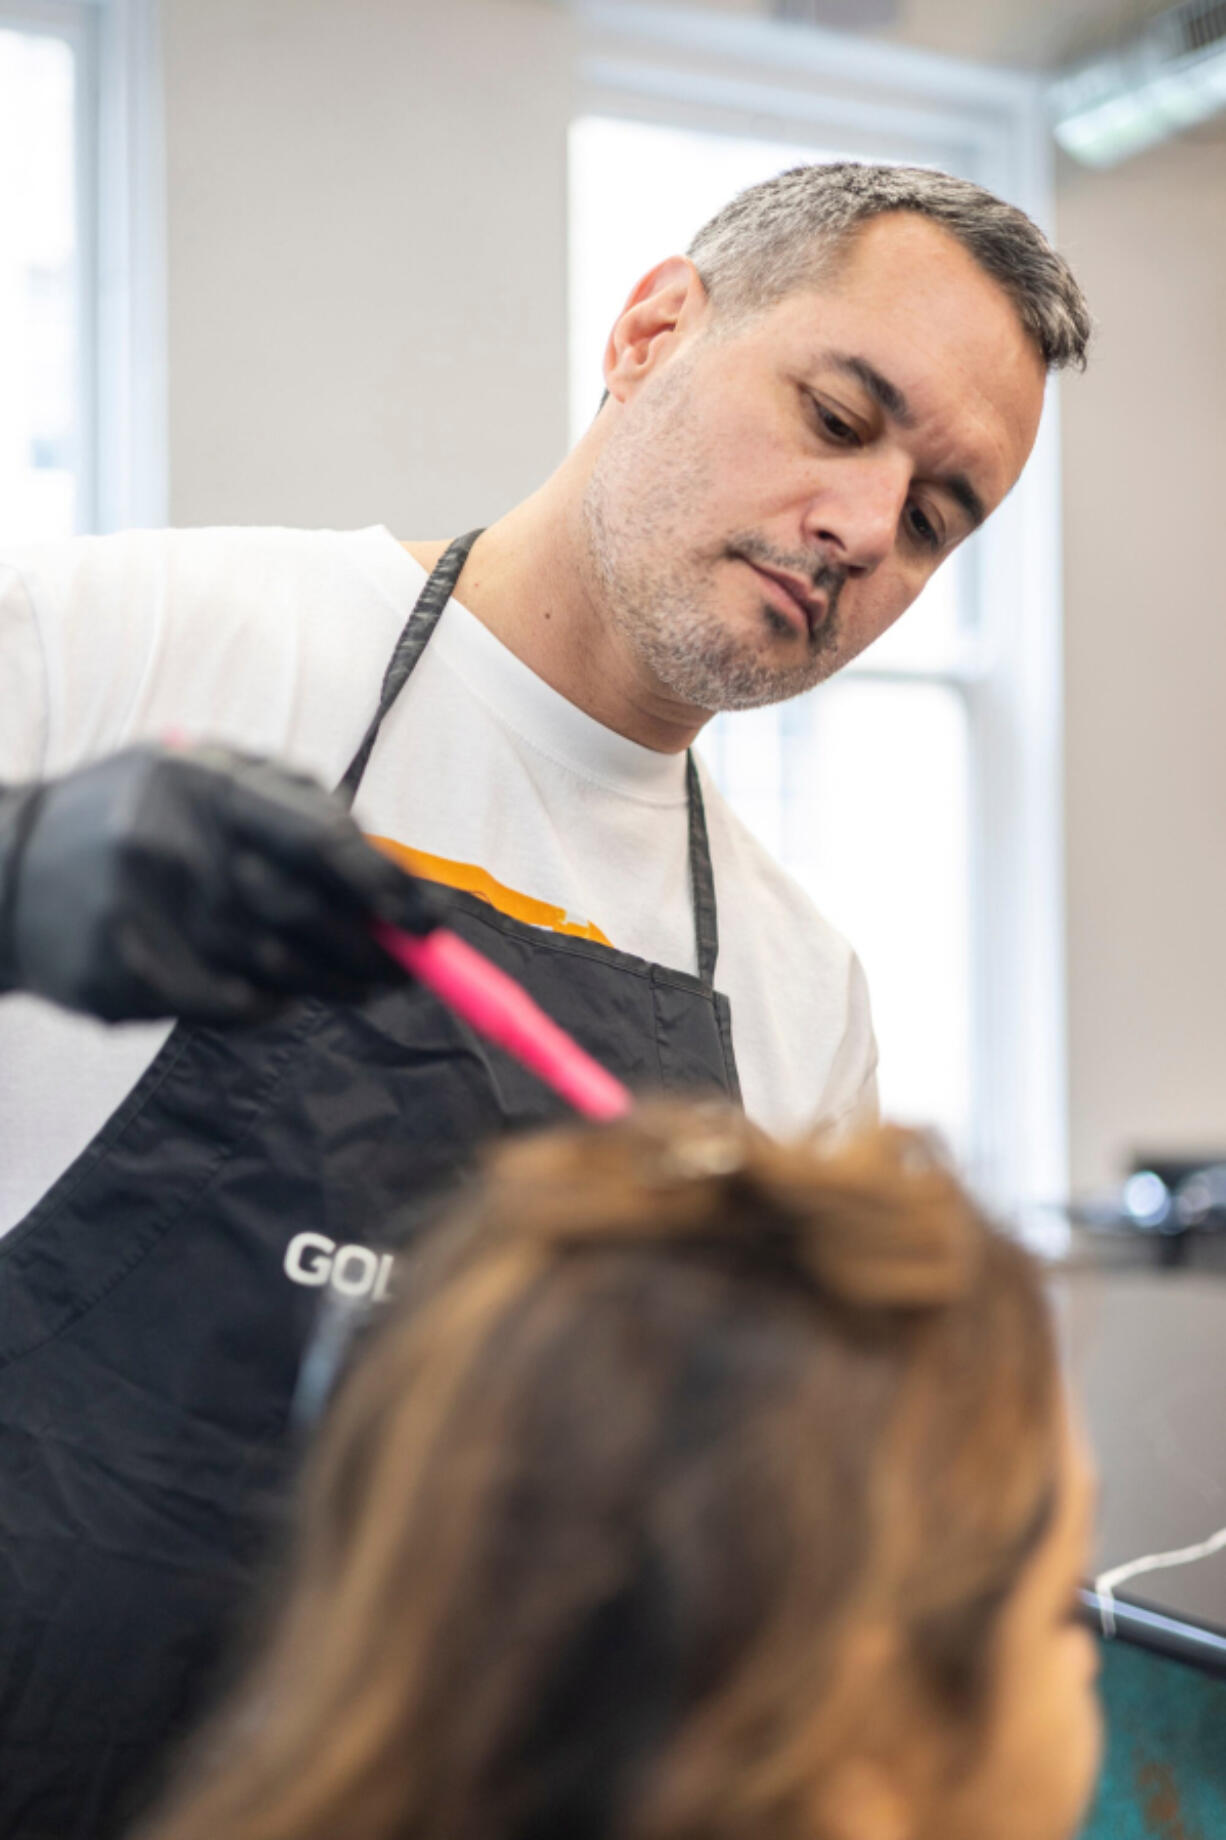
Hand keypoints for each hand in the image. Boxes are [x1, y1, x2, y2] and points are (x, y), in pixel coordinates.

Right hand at [0, 743, 439, 1023]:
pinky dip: (271, 1004)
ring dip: (335, 983)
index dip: (384, 883)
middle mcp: (167, 845)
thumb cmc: (134, 821)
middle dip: (372, 948)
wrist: (7, 872)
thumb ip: (291, 808)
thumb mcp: (200, 781)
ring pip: (276, 968)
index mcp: (197, 784)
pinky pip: (232, 1006)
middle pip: (304, 913)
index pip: (316, 838)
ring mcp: (140, 915)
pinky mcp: (122, 977)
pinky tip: (281, 992)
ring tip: (366, 984)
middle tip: (412, 966)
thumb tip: (390, 865)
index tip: (430, 918)